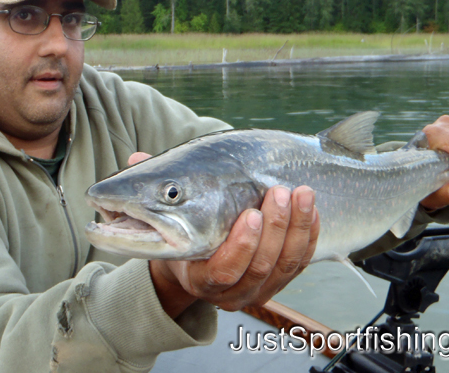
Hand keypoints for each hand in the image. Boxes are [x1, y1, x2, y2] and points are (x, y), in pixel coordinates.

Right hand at [131, 149, 319, 316]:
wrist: (199, 259)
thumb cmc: (183, 231)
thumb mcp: (166, 216)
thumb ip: (154, 187)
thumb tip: (137, 157)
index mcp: (199, 279)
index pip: (223, 271)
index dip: (240, 245)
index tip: (249, 213)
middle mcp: (231, 291)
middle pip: (261, 266)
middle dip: (275, 226)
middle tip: (278, 191)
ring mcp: (259, 288)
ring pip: (286, 263)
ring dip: (296, 226)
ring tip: (300, 192)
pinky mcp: (280, 279)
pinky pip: (303, 261)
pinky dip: (309, 233)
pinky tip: (310, 208)